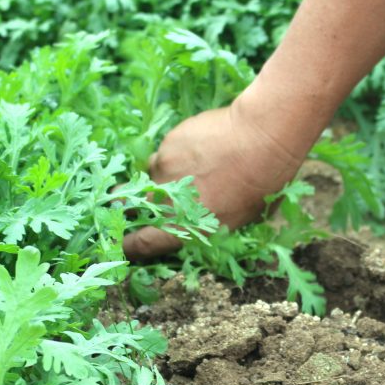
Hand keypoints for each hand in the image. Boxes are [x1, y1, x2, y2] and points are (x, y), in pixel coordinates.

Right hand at [123, 93, 305, 259]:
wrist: (261, 139)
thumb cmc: (261, 186)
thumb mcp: (238, 220)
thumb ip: (206, 225)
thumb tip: (197, 223)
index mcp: (181, 226)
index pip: (141, 243)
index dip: (128, 245)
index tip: (124, 244)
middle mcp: (164, 200)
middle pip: (127, 205)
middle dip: (127, 205)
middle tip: (136, 202)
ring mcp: (163, 169)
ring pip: (148, 175)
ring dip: (160, 177)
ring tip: (189, 169)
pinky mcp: (168, 143)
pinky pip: (165, 153)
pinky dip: (176, 155)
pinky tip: (200, 149)